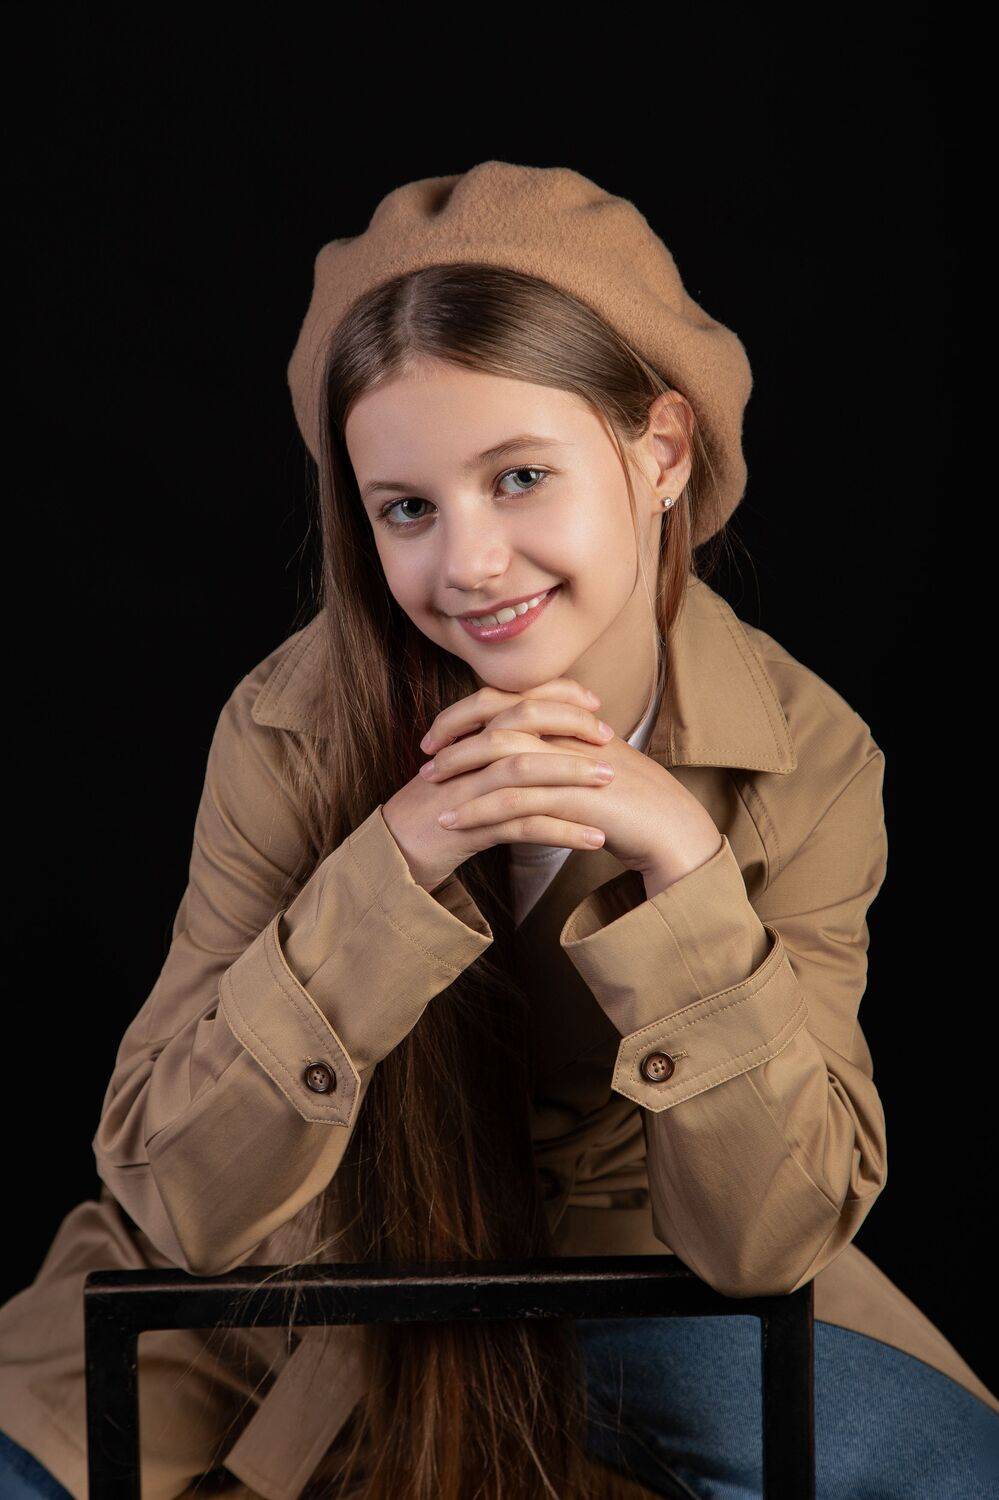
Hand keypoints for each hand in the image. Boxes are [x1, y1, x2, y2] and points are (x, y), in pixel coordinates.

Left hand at [383, 678, 722, 897]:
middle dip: (453, 733)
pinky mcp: (571, 797)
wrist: (671, 827)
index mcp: (571, 717)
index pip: (508, 696)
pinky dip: (475, 810)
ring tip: (428, 789)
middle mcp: (568, 731)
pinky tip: (452, 823)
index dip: (468, 710)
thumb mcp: (590, 761)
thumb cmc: (631, 798)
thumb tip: (521, 746)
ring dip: (457, 770)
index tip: (439, 731)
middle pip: (497, 715)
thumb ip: (558, 746)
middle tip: (424, 756)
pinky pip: (512, 800)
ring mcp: (570, 761)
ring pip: (499, 754)